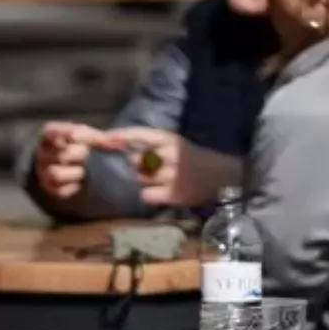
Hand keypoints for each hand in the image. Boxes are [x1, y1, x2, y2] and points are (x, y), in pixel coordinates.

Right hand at [32, 122, 106, 200]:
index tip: (77, 136)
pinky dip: (72, 186)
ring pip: (56, 173)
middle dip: (78, 154)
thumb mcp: (87, 136)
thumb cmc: (80, 145)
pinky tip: (80, 181)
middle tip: (87, 153)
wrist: (69, 165)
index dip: (66, 133)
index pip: (52, 131)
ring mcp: (43, 171)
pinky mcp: (49, 188)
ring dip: (75, 172)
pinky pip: (59, 190)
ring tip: (83, 170)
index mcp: (49, 135)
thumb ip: (99, 138)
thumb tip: (118, 142)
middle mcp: (42, 152)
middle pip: (60, 154)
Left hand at [99, 127, 240, 208]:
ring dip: (145, 180)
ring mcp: (171, 176)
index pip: (140, 134)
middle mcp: (170, 155)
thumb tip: (122, 148)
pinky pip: (146, 195)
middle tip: (153, 169)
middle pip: (136, 160)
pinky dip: (150, 194)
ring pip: (141, 178)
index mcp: (170, 139)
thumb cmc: (194, 159)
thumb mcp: (176, 144)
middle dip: (138, 165)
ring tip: (162, 180)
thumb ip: (152, 145)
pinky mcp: (173, 194)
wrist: (222, 176)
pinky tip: (162, 193)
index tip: (105, 138)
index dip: (121, 136)